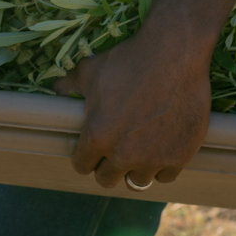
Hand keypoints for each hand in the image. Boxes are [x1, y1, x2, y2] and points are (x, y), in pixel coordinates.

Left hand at [53, 21, 211, 188]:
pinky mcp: (179, 157)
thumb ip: (70, 83)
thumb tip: (56, 89)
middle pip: (106, 179)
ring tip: (138, 150)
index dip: (84, 156)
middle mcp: (123, 154)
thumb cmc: (129, 59)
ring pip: (136, 181)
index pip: (81, 165)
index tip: (91, 149)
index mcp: (98, 136)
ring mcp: (153, 159)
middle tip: (114, 148)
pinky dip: (162, 164)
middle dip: (107, 165)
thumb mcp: (92, 69)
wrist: (175, 53)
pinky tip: (161, 146)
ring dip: (134, 168)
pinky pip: (165, 176)